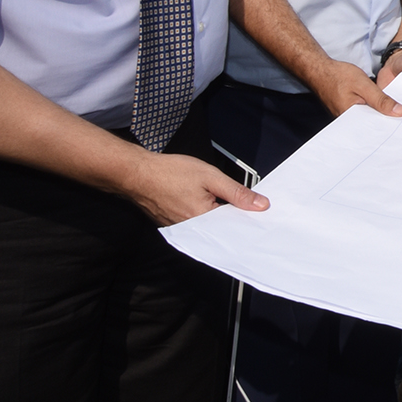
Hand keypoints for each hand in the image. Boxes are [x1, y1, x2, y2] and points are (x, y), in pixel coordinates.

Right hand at [119, 151, 269, 226]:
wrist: (137, 172)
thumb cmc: (170, 172)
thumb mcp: (211, 177)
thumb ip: (237, 193)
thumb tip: (260, 205)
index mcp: (201, 220)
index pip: (233, 228)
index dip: (249, 220)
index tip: (263, 216)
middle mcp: (190, 229)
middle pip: (222, 229)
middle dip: (237, 220)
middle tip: (254, 212)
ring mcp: (180, 228)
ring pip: (209, 227)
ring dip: (222, 219)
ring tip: (236, 209)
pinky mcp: (173, 224)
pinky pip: (197, 224)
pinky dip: (208, 217)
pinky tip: (215, 207)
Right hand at [312, 59, 401, 118]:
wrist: (319, 70)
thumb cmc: (338, 76)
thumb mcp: (364, 85)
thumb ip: (381, 100)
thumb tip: (400, 112)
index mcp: (349, 119)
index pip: (374, 129)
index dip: (390, 127)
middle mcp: (346, 122)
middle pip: (371, 126)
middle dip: (386, 124)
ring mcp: (345, 118)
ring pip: (367, 120)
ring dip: (380, 117)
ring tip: (398, 117)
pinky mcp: (346, 112)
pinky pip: (363, 116)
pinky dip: (372, 112)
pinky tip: (384, 110)